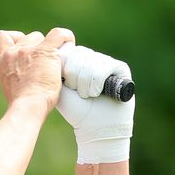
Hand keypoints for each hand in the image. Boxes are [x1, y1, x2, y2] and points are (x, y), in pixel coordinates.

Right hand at [0, 27, 75, 116]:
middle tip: (43, 64)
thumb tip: (26, 73)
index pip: (2, 37)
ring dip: (48, 46)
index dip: (14, 39)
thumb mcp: (10, 85)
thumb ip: (15, 74)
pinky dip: (66, 37)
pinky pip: (59, 34)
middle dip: (36, 46)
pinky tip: (69, 45)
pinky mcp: (46, 51)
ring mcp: (29, 50)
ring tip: (55, 62)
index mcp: (2, 60)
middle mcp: (13, 51)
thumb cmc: (22, 103)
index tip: (23, 49)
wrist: (28, 106)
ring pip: (41, 37)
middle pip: (27, 37)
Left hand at [56, 45, 134, 163]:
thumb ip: (55, 67)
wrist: (95, 126)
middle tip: (77, 92)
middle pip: (79, 55)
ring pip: (90, 61)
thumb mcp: (58, 86)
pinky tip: (97, 93)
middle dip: (74, 77)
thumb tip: (54, 48)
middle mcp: (93, 59)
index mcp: (78, 62)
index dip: (66, 69)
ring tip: (87, 95)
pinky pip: (105, 66)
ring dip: (85, 83)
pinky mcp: (121, 68)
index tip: (66, 85)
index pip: (70, 51)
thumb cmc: (76, 109)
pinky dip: (96, 82)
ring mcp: (107, 62)